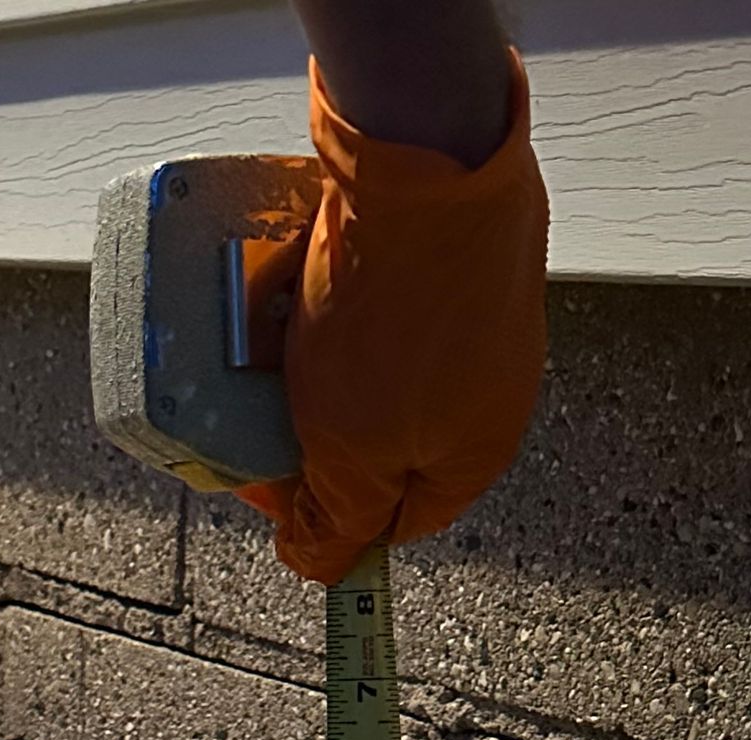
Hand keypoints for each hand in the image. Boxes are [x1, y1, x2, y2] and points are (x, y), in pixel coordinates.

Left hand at [240, 52, 550, 586]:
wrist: (431, 158)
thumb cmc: (399, 318)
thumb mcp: (350, 454)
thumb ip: (337, 525)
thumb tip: (323, 569)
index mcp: (472, 458)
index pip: (388, 520)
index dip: (320, 509)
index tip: (266, 477)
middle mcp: (484, 393)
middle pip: (375, 438)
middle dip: (312, 423)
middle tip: (265, 393)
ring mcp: (472, 319)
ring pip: (368, 364)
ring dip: (315, 355)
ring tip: (278, 325)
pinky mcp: (450, 255)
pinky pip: (375, 296)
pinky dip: (332, 295)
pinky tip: (303, 275)